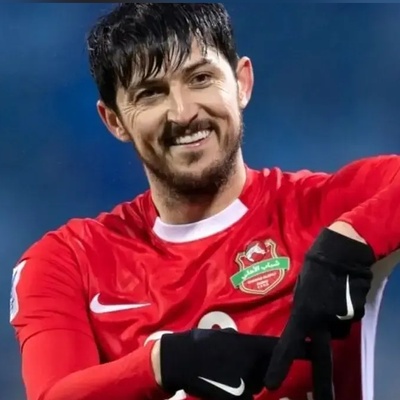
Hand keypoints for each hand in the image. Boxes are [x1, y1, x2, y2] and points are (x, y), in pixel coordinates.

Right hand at [158, 328, 309, 399]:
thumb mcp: (222, 336)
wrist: (182, 360)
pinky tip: (221, 383)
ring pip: (254, 384)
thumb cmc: (201, 343)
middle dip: (259, 368)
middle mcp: (256, 364)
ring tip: (225, 371)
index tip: (317, 347)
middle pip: (267, 370)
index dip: (302, 349)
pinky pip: (244, 396)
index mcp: (252, 346)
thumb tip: (238, 341)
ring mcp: (248, 383)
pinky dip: (236, 392)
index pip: (283, 348)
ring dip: (246, 380)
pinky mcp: (239, 398)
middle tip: (236, 363)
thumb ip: (236, 340)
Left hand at [264, 228, 374, 399]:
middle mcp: (322, 319)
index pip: (290, 343)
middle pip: (322, 356)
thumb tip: (304, 322)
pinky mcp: (356, 314)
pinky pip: (347, 320)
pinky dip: (343, 313)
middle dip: (323, 382)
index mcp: (303, 311)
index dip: (280, 364)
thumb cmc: (315, 264)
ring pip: (336, 331)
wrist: (344, 250)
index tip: (271, 385)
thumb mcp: (301, 287)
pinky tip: (342, 295)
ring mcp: (341, 318)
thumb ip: (301, 307)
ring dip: (332, 322)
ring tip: (331, 297)